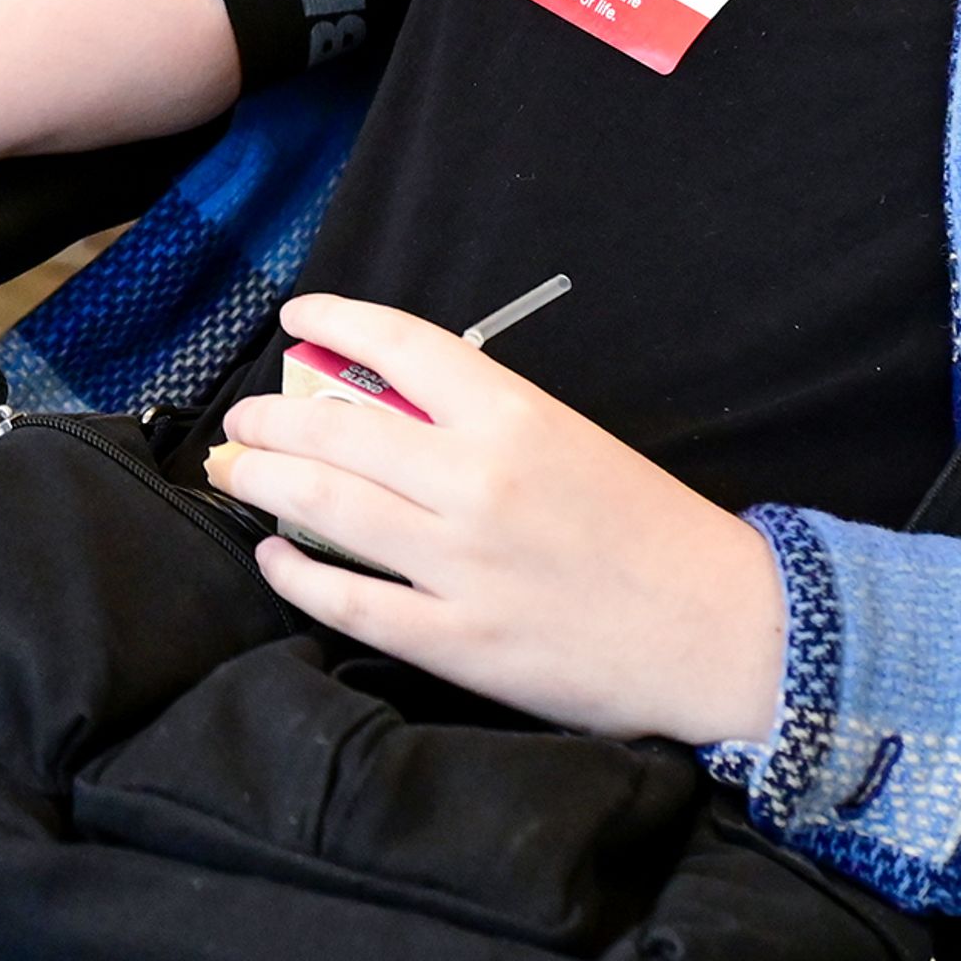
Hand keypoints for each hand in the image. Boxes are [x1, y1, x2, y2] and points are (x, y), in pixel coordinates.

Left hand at [201, 294, 787, 745]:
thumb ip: (483, 422)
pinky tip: (271, 555)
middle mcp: (478, 481)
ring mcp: (462, 565)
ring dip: (262, 480)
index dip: (336, 321)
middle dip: (270, 417)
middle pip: (336, 429)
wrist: (726, 635)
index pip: (401, 345)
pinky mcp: (458, 642)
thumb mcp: (572, 442)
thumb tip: (385, 404)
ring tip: (234, 469)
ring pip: (325, 506)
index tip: (298, 317)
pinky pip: (348, 602)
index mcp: (515, 417)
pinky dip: (294, 574)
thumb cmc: (651, 531)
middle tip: (242, 418)